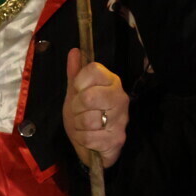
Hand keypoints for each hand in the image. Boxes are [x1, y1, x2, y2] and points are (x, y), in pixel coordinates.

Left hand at [63, 48, 127, 167]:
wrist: (91, 144)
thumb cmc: (83, 114)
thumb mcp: (75, 93)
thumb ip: (75, 72)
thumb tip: (74, 51)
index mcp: (112, 81)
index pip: (94, 70)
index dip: (79, 80)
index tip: (77, 90)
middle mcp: (120, 97)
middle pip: (89, 97)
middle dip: (76, 107)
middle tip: (78, 111)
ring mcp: (121, 119)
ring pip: (88, 120)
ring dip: (78, 125)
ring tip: (82, 125)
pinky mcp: (118, 139)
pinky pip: (90, 138)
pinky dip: (82, 139)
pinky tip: (88, 137)